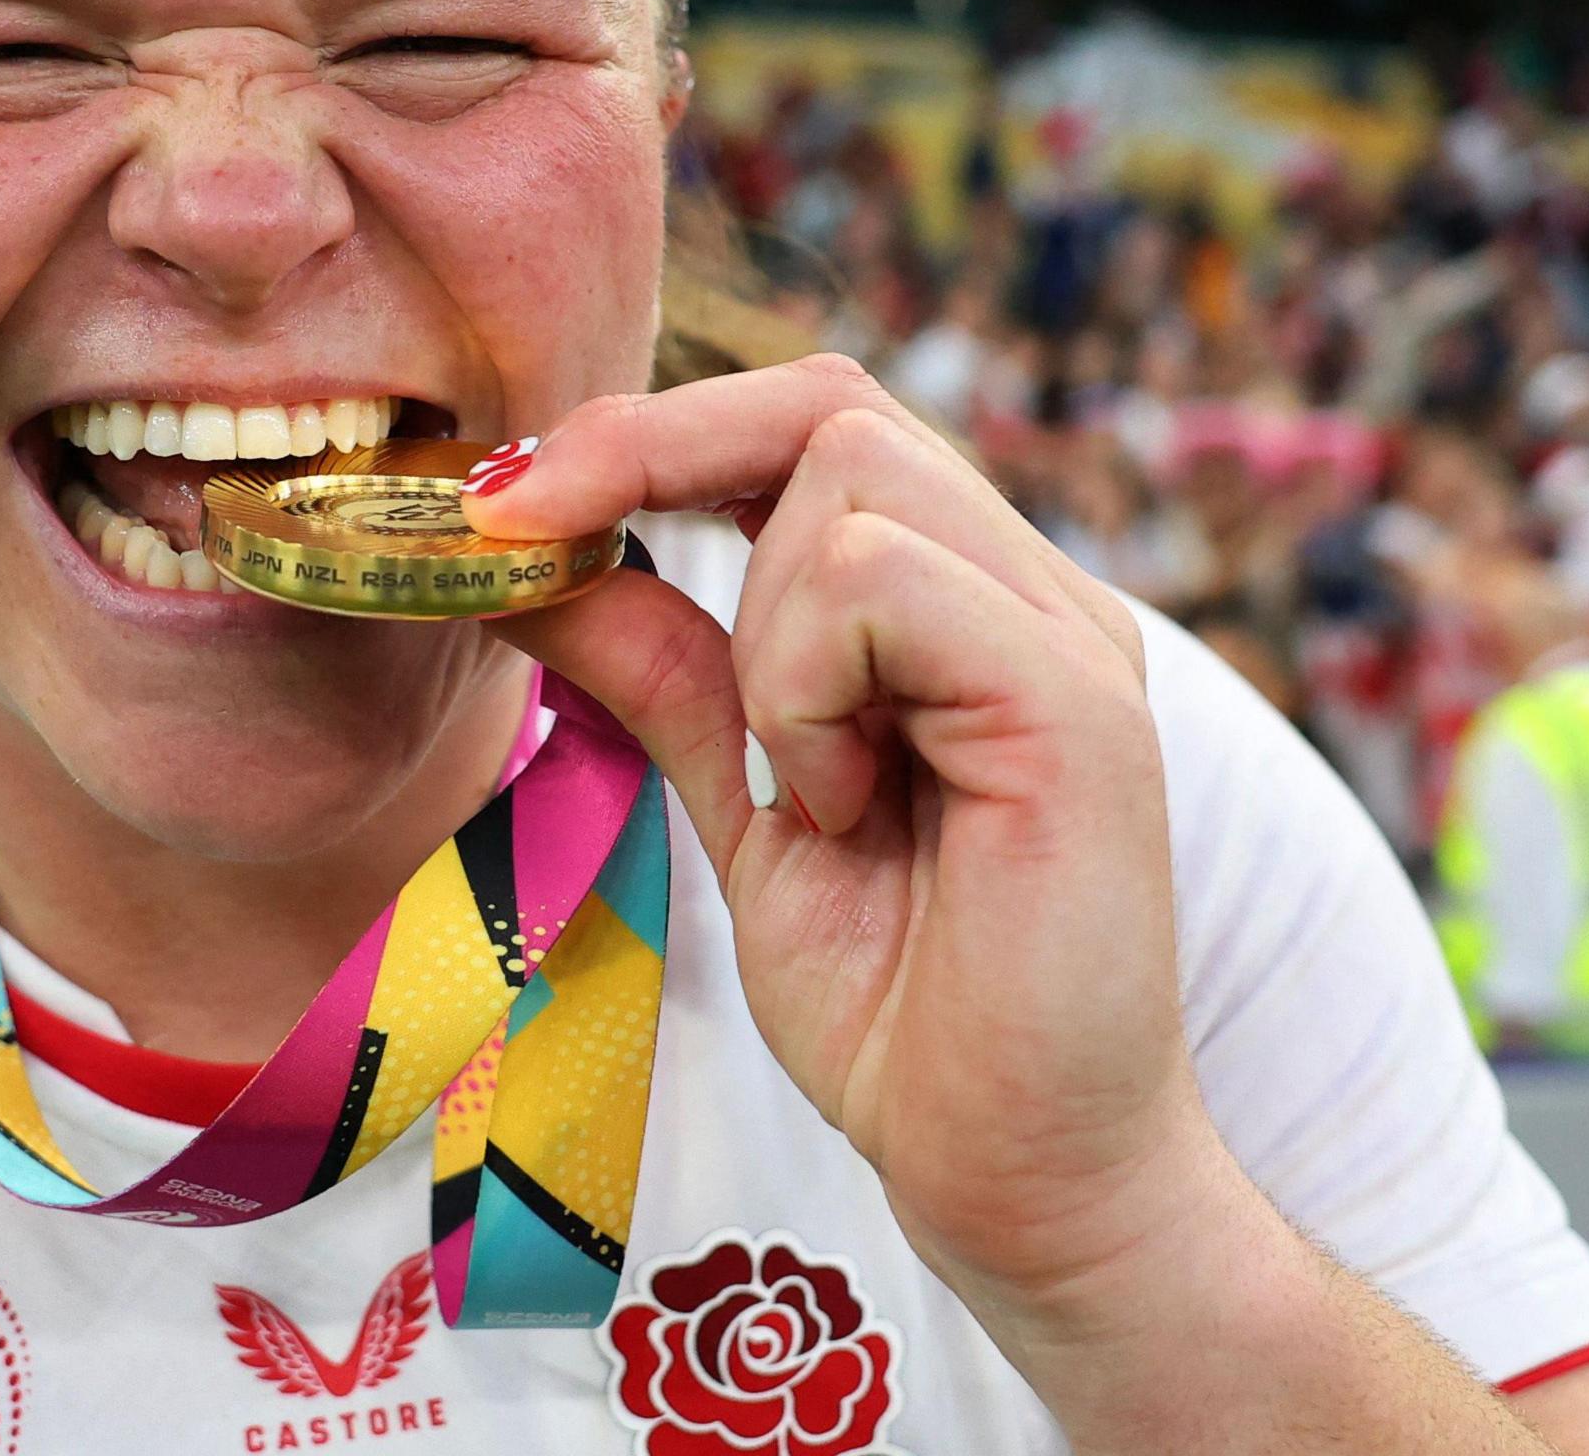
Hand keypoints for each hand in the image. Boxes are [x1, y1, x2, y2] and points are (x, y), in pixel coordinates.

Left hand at [462, 357, 1236, 1333]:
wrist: (1020, 1182)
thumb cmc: (906, 1014)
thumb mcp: (742, 812)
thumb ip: (669, 677)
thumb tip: (535, 557)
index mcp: (963, 610)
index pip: (816, 423)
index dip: (656, 431)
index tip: (508, 502)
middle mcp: (1030, 599)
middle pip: (832, 407)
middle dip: (661, 457)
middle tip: (545, 550)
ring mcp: (1066, 642)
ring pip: (849, 478)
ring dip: (759, 630)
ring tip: (795, 786)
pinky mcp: (1080, 708)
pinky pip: (885, 584)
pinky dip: (809, 687)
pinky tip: (837, 807)